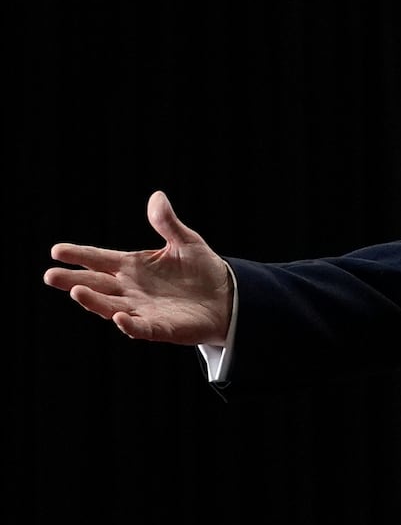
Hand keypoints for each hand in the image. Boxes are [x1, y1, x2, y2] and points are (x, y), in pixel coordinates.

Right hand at [43, 190, 232, 345]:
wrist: (225, 297)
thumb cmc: (200, 269)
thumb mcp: (185, 241)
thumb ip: (167, 222)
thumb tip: (157, 197)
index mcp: (131, 266)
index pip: (99, 259)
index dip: (79, 255)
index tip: (56, 250)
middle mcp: (130, 289)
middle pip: (95, 284)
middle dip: (73, 280)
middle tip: (50, 275)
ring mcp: (142, 309)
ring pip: (110, 307)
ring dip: (94, 301)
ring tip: (77, 291)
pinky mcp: (159, 327)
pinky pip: (140, 327)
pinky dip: (129, 324)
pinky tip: (120, 318)